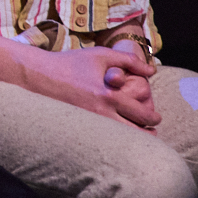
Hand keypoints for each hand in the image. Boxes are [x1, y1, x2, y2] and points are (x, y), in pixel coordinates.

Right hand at [26, 43, 159, 129]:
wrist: (39, 75)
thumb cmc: (72, 62)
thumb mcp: (102, 56)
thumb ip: (129, 61)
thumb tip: (151, 72)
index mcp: (109, 96)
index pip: (141, 114)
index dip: (154, 118)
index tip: (157, 117)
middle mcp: (101, 113)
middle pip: (133, 132)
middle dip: (148, 134)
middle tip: (154, 131)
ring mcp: (89, 123)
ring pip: (119, 141)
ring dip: (133, 140)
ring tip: (140, 137)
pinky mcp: (78, 128)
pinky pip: (103, 140)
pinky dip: (114, 140)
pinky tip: (118, 136)